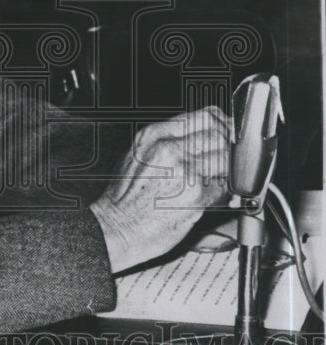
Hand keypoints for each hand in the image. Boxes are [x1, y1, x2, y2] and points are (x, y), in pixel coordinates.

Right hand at [92, 106, 229, 273]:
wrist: (116, 228)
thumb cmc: (124, 198)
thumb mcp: (138, 156)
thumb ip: (167, 141)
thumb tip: (200, 136)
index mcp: (154, 135)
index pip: (205, 116)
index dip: (222, 124)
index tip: (227, 132)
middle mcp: (169, 148)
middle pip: (219, 134)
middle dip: (228, 147)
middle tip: (228, 157)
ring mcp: (184, 170)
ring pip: (225, 158)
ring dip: (228, 169)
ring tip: (220, 178)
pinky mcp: (196, 194)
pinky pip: (224, 186)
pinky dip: (226, 191)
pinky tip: (215, 195)